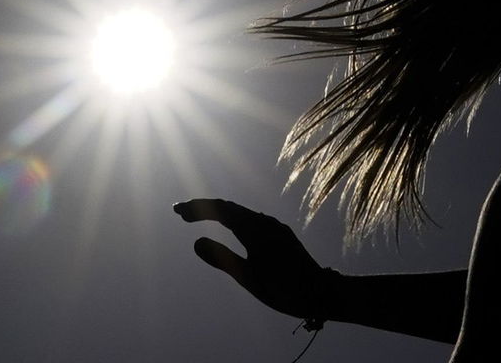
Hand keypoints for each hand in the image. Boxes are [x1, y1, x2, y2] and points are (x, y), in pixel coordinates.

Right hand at [174, 198, 335, 320]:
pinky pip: (250, 219)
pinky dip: (232, 219)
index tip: (177, 211)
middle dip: (204, 207)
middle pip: (229, 207)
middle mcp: (265, 222)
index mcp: (255, 229)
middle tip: (180, 212)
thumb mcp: (248, 277)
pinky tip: (228, 226)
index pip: (221, 210)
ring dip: (218, 212)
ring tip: (197, 216)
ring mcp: (274, 227)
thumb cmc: (285, 289)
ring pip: (240, 212)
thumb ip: (222, 258)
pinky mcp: (279, 234)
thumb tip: (196, 241)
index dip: (198, 208)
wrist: (323, 292)